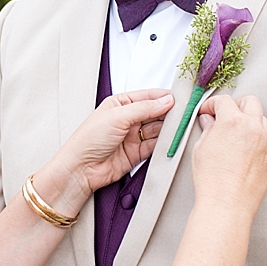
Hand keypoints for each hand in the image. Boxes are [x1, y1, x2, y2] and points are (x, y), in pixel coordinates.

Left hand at [52, 89, 173, 198]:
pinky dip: (164, 144)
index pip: (148, 96)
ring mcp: (132, 136)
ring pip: (157, 129)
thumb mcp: (118, 116)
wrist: (81, 169)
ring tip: (181, 127)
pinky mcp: (136, 153)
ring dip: (168, 129)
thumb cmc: (88, 139)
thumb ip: (144, 108)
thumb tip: (165, 100)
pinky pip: (155, 146)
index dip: (164, 97)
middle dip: (169, 113)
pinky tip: (172, 140)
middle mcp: (127, 119)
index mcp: (120, 104)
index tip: (182, 98)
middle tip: (186, 113)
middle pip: (155, 113)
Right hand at [192, 95, 266, 217]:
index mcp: (233, 121)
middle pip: (250, 102)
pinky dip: (254, 135)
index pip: (224, 101)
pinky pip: (263, 137)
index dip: (212, 104)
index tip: (207, 112)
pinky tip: (241, 145)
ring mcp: (263, 142)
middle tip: (223, 114)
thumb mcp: (201, 148)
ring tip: (233, 130)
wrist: (227, 203)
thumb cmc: (212, 179)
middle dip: (235, 104)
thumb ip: (208, 129)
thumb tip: (209, 122)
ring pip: (261, 118)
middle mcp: (252, 128)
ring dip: (248, 118)